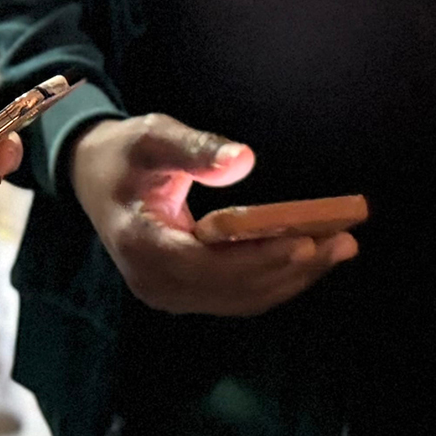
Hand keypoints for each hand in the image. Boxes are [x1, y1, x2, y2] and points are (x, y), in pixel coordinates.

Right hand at [69, 113, 356, 316]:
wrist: (92, 176)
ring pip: (242, 298)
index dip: (260, 258)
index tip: (307, 241)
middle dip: (292, 267)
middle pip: (234, 288)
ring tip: (340, 248)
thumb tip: (244, 161)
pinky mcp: (184, 294)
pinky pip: (237, 294)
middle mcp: (154, 283)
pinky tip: (310, 257)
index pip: (209, 264)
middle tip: (343, 240)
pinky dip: (275, 278)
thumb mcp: (152, 137)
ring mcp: (169, 295)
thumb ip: (196, 149)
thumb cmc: (123, 153)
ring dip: (292, 276)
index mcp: (141, 245)